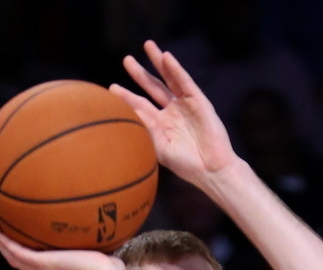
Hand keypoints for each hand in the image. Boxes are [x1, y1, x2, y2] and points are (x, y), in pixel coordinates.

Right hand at [0, 228, 124, 269]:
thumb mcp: (107, 262)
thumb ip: (106, 253)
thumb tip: (116, 245)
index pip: (41, 269)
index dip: (30, 260)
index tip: (25, 250)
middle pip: (23, 265)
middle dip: (11, 253)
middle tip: (2, 240)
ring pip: (15, 258)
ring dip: (2, 246)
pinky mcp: (41, 263)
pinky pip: (16, 251)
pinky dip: (3, 242)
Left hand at [110, 40, 237, 184]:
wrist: (210, 170)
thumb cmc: (185, 164)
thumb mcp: (160, 147)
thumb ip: (145, 129)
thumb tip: (126, 113)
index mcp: (160, 125)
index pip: (140, 106)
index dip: (126, 97)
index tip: (111, 88)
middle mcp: (171, 112)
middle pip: (153, 87)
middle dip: (140, 73)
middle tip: (126, 60)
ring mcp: (185, 105)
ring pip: (169, 79)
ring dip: (158, 62)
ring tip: (147, 45)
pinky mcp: (199, 101)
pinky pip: (185, 82)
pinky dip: (176, 70)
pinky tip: (167, 58)